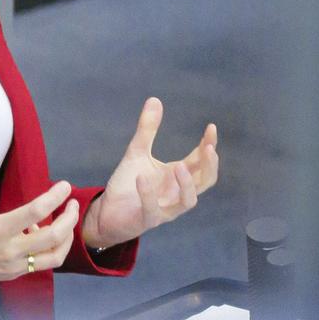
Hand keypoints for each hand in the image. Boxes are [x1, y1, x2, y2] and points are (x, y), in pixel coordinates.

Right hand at [0, 142, 78, 297]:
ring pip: (54, 257)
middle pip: (54, 237)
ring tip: (64, 222)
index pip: (36, 212)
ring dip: (65, 239)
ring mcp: (13, 266)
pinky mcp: (13, 275)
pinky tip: (40, 234)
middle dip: (70, 219)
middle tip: (73, 204)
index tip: (65, 185)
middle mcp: (9, 250)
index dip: (55, 196)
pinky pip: (41, 264)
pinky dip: (49, 249)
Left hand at [79, 97, 218, 249]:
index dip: (209, 146)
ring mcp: (165, 208)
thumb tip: (155, 99)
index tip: (211, 128)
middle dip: (210, 166)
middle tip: (208, 148)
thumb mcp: (137, 152)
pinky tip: (143, 177)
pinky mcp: (147, 220)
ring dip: (187, 185)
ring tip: (179, 166)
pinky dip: (149, 194)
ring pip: (188, 201)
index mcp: (178, 177)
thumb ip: (147, 130)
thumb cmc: (128, 185)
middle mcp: (177, 193)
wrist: (107, 212)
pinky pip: (153, 209)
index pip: (202, 161)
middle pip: (205, 182)